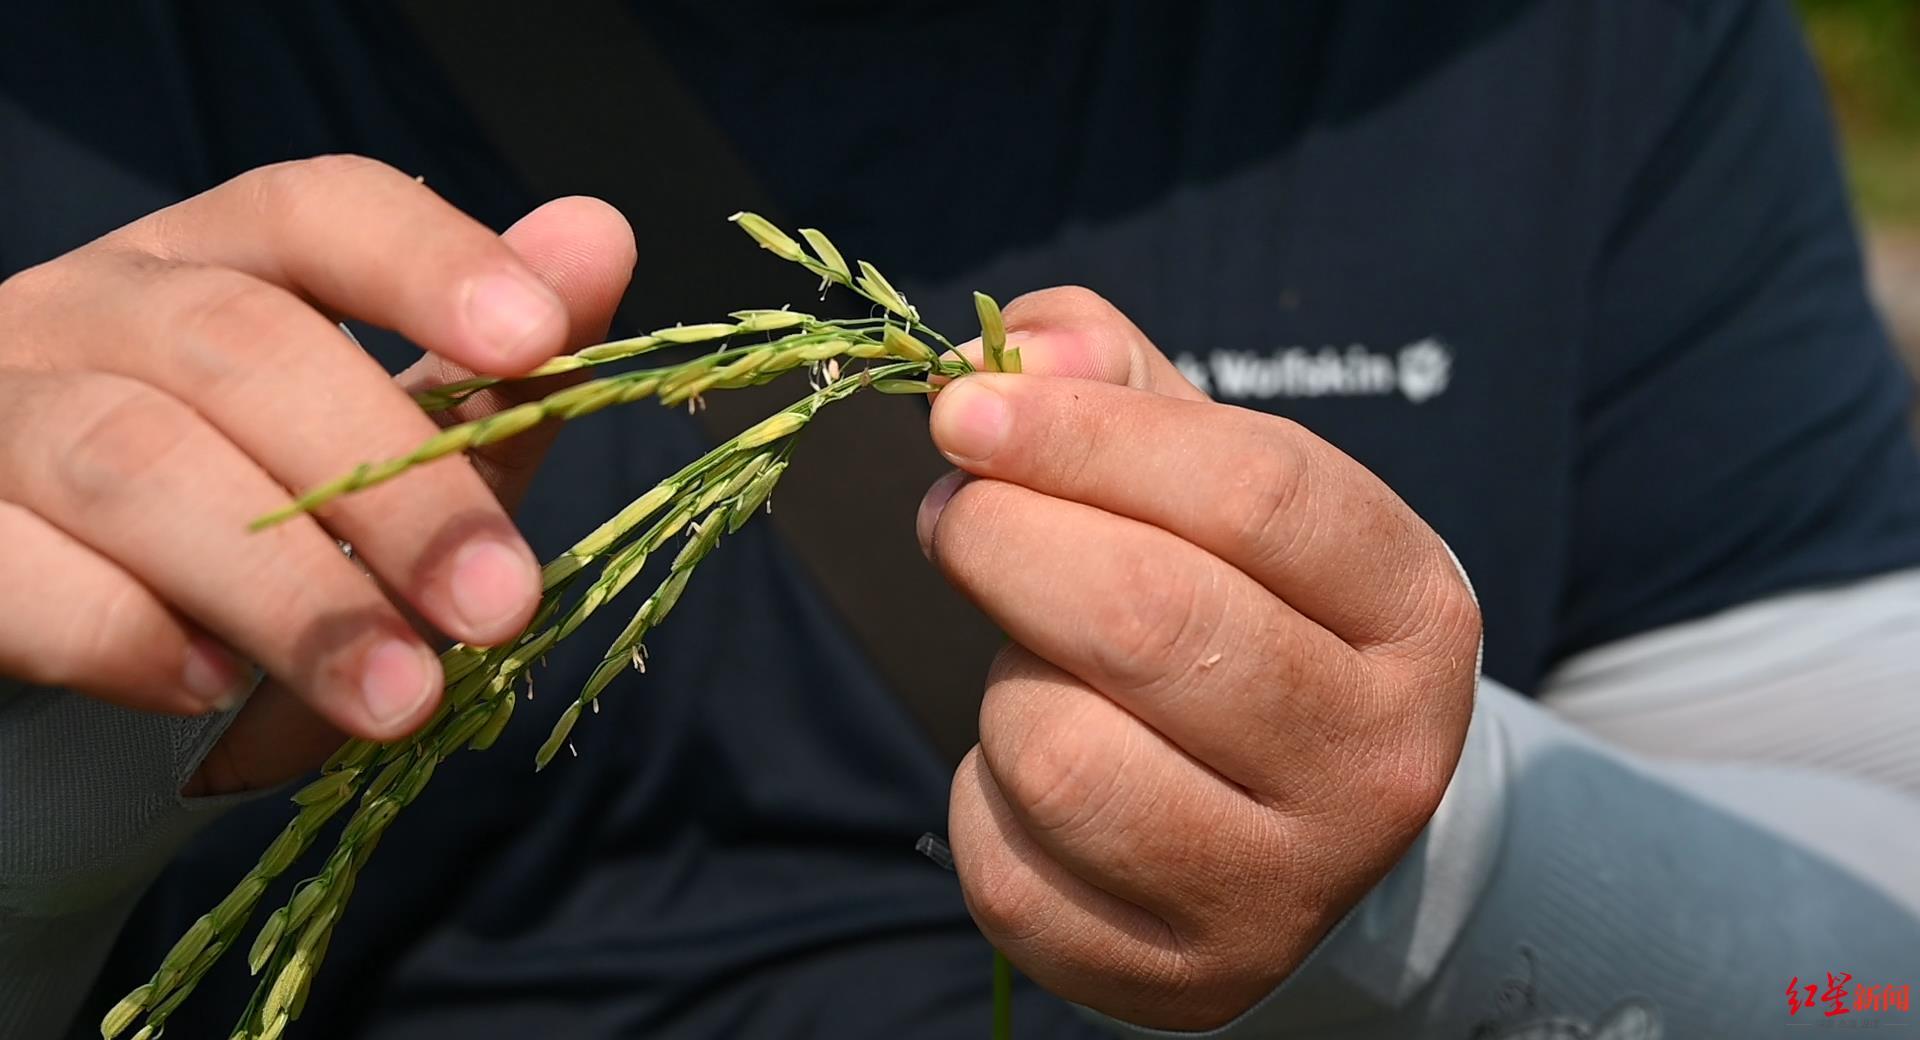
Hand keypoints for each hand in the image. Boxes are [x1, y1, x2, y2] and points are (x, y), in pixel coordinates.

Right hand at [0, 156, 635, 793]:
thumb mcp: (381, 460)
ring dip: (289, 588)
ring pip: (128, 459)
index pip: (314, 210)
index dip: (426, 262)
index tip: (538, 341)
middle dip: (391, 482)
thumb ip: (484, 377)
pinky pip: (11, 566)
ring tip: (400, 695)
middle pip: (238, 344)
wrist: (66, 662)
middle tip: (501, 604)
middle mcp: (87, 311)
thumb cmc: (250, 533)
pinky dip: (124, 631)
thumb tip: (599, 238)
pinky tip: (213, 686)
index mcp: (211, 265)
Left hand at [926, 288, 1480, 1029]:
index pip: (1254, 494)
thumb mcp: (1216, 486)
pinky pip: (1011, 867)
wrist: (1299, 826)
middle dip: (1006, 542)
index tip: (961, 409)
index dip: (1084, 437)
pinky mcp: (1181, 976)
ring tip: (1036, 664)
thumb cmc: (1243, 615)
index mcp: (1412, 611)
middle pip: (1149, 620)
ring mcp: (1285, 887)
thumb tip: (1011, 357)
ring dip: (1003, 684)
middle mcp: (1376, 760)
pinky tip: (1034, 771)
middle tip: (954, 513)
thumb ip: (1116, 386)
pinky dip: (984, 798)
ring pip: (1061, 755)